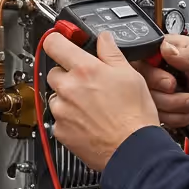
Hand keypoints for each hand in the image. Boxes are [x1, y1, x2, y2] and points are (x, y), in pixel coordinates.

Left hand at [42, 32, 161, 171]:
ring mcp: (62, 110)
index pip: (54, 43)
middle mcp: (68, 88)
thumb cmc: (134, 116)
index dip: (57, 40)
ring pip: (56, 96)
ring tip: (92, 106)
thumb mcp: (130, 75)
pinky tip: (88, 120)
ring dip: (68, 98)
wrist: (132, 150)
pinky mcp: (60, 130)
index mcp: (85, 69)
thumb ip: (111, 53)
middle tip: (88, 83)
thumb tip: (104, 39)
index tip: (61, 41)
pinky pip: (58, 118)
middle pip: (54, 71)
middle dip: (68, 74)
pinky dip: (69, 118)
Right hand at [138, 35, 188, 141]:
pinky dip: (176, 118)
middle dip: (164, 90)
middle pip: (142, 80)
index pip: (145, 55)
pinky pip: (158, 117)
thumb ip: (188, 55)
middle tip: (178, 88)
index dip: (151, 68)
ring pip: (149, 101)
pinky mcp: (167, 111)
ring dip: (174, 105)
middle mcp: (165, 71)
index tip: (168, 77)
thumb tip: (164, 46)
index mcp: (175, 52)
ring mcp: (165, 93)